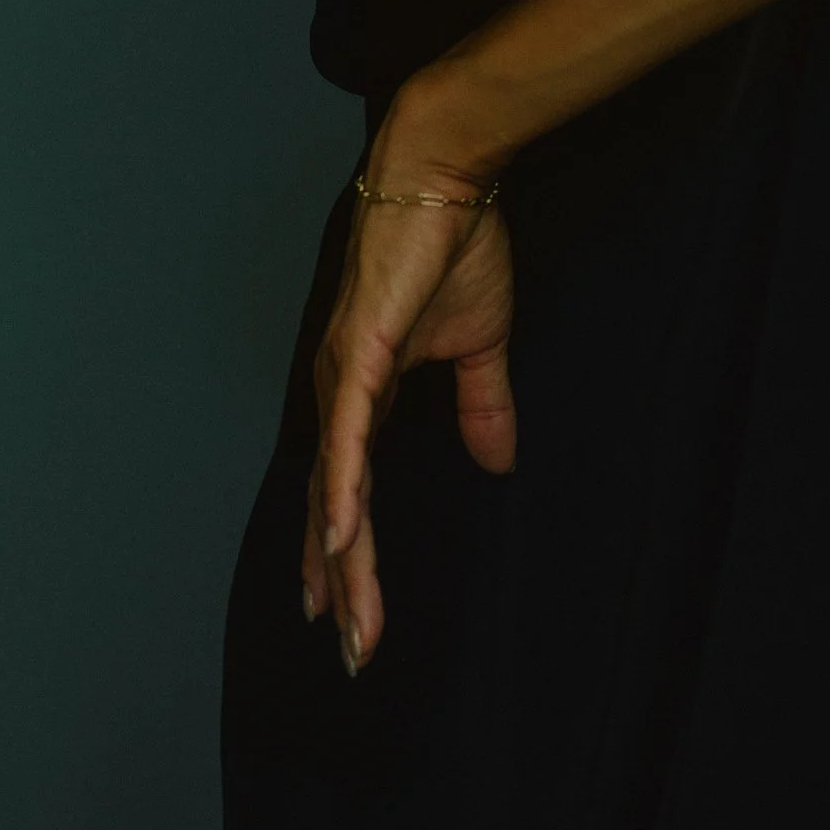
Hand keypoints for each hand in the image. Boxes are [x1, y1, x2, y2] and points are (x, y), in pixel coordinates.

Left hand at [301, 139, 514, 674]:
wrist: (444, 176)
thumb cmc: (454, 245)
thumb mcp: (480, 342)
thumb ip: (482, 403)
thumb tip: (498, 459)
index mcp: (364, 394)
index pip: (346, 493)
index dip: (342, 556)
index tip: (344, 617)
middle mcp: (340, 394)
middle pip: (331, 508)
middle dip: (339, 584)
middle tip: (350, 653)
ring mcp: (344, 375)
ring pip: (335, 488)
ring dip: (341, 560)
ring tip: (348, 624)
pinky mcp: (359, 353)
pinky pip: (348, 437)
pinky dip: (342, 490)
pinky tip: (340, 539)